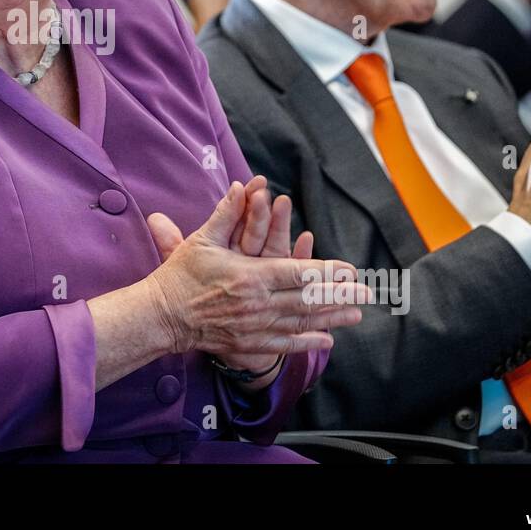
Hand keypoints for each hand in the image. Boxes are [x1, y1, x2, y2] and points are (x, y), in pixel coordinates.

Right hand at [145, 180, 367, 374]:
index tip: (351, 270)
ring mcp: (255, 326)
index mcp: (250, 275)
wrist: (163, 315)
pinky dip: (307, 342)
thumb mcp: (202, 240)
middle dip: (340, 296)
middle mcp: (258, 303)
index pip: (298, 273)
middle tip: (367, 293)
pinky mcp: (248, 343)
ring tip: (356, 314)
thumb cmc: (181, 275)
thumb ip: (227, 214)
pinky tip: (327, 340)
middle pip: (307, 299)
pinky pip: (284, 344)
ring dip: (331, 318)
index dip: (327, 272)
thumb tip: (242, 186)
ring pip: (301, 321)